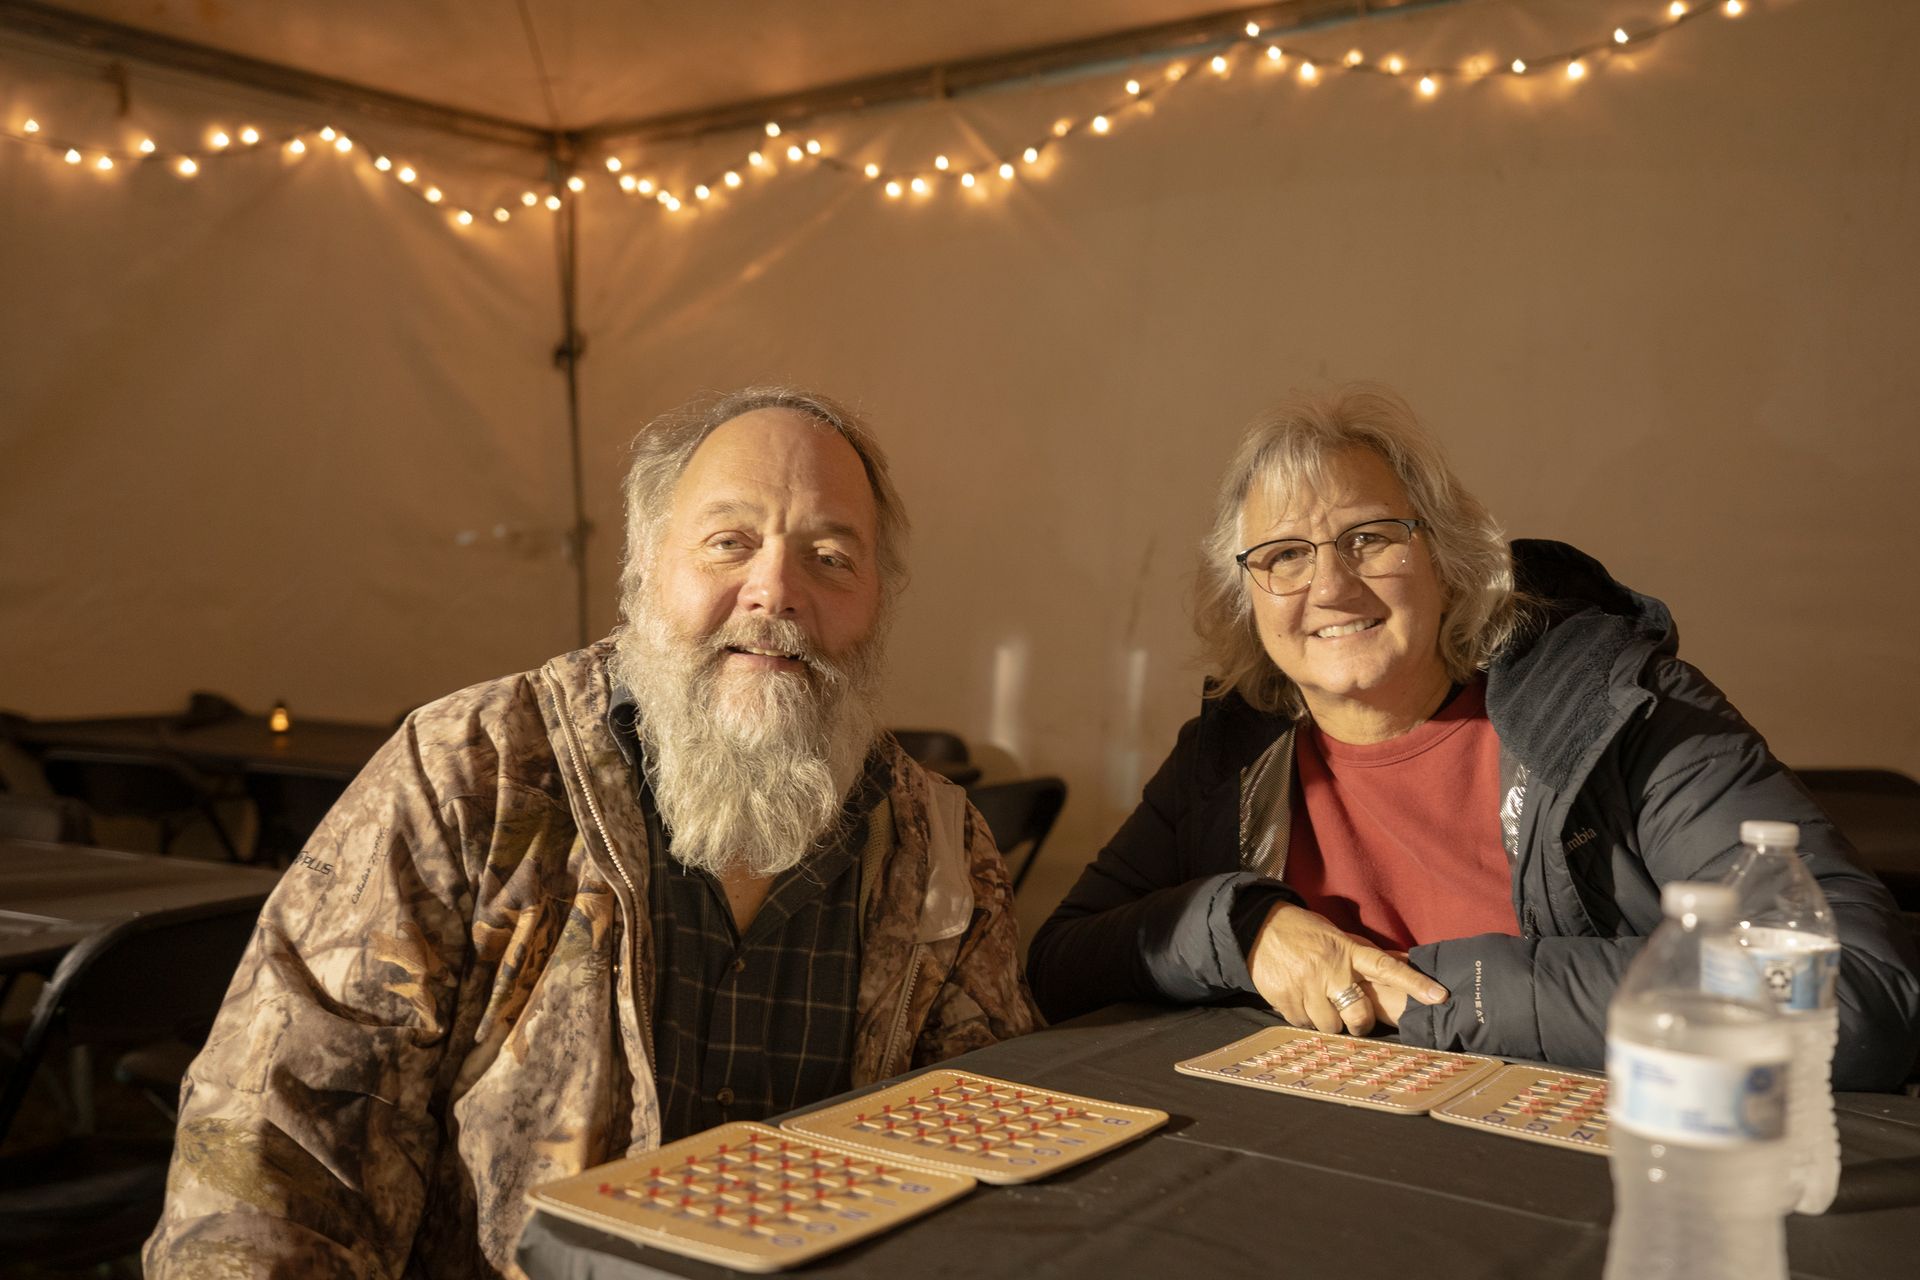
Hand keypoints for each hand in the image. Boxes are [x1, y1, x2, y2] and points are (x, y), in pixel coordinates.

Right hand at [1247, 904, 1446, 1034]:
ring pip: (1330, 1026)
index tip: (1439, 996)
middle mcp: (1329, 969)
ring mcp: (1306, 985)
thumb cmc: (1305, 932)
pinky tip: (1299, 999)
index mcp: (1347, 951)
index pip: (1387, 967)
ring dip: (1327, 1021)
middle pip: (1359, 1015)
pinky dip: (1304, 1018)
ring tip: (1318, 1002)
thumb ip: (1367, 953)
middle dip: (1359, 1024)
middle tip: (1353, 1018)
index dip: (1414, 983)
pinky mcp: (1284, 998)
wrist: (1257, 926)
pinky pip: (1303, 1024)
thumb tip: (1405, 960)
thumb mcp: (1338, 936)